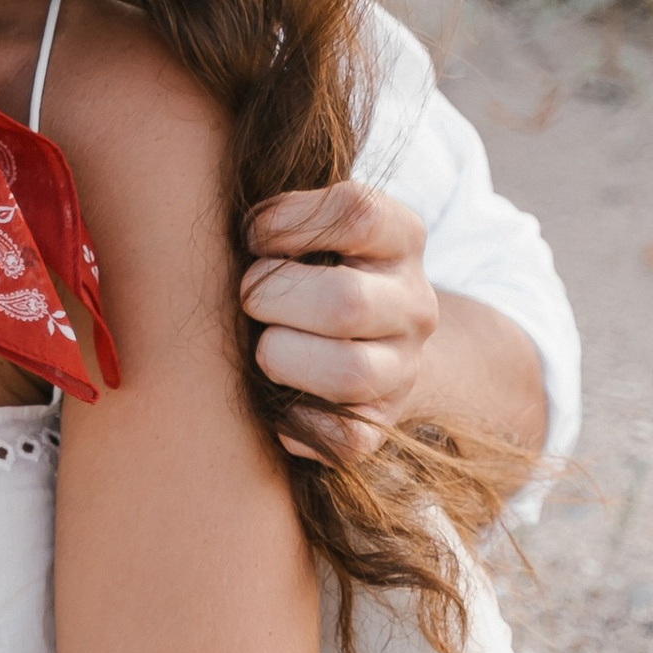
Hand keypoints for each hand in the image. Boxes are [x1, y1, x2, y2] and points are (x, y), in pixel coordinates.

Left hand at [241, 181, 434, 464]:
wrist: (377, 338)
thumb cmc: (315, 267)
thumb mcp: (314, 226)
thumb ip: (283, 217)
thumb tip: (239, 236)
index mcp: (402, 238)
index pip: (358, 214)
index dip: (287, 222)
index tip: (252, 237)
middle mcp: (414, 303)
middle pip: (346, 303)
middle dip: (272, 300)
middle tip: (248, 299)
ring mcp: (403, 368)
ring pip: (350, 373)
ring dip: (282, 359)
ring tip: (263, 347)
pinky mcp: (382, 423)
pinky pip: (345, 438)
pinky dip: (297, 424)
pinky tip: (279, 401)